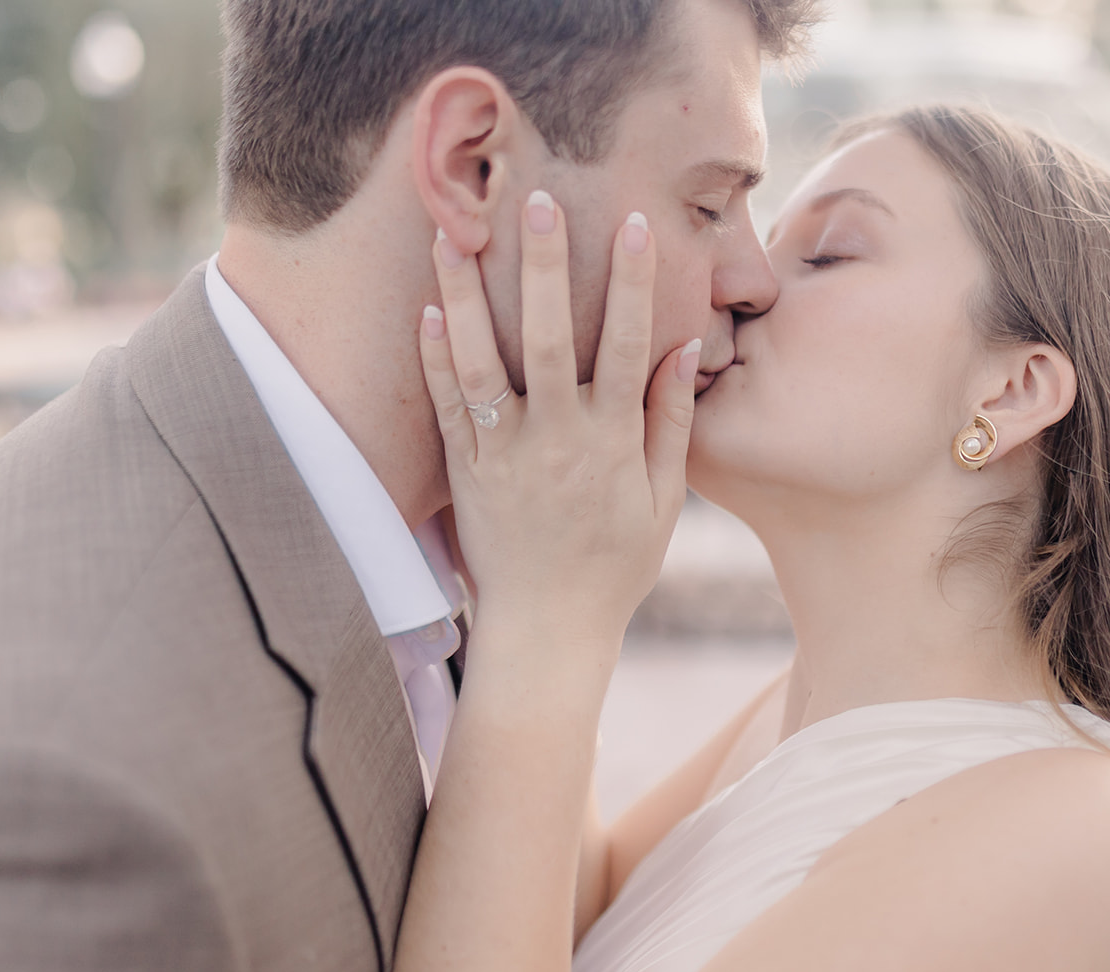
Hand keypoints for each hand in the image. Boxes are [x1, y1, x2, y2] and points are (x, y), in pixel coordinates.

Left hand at [419, 192, 700, 645]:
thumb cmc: (614, 567)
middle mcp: (555, 440)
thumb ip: (669, 423)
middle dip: (544, 267)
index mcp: (610, 443)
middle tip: (538, 202)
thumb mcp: (661, 501)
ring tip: (454, 236)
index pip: (625, 347)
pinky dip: (433, 359)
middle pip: (547, 337)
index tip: (637, 226)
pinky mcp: (464, 472)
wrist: (547, 631)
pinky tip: (425, 309)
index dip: (633, 285)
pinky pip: (446, 407)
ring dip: (465, 296)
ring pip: (480, 362)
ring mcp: (503, 454)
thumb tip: (684, 349)